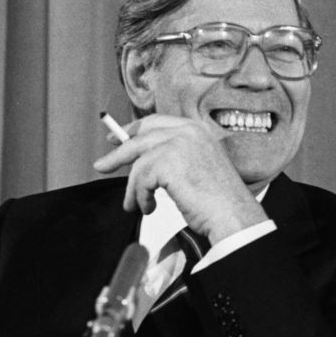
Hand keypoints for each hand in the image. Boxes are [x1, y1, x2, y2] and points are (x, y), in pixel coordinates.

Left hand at [92, 115, 268, 242]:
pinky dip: (140, 197)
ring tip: (138, 204)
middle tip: (103, 165)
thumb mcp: (197, 166)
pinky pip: (140, 179)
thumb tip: (142, 158)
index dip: (134, 129)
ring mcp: (178, 144)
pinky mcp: (167, 161)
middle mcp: (189, 131)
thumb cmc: (220, 199)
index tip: (119, 137)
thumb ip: (175, 156)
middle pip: (141, 136)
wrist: (232, 214)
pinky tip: (149, 207)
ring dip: (134, 188)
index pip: (156, 122)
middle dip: (118, 153)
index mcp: (197, 129)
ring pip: (138, 162)